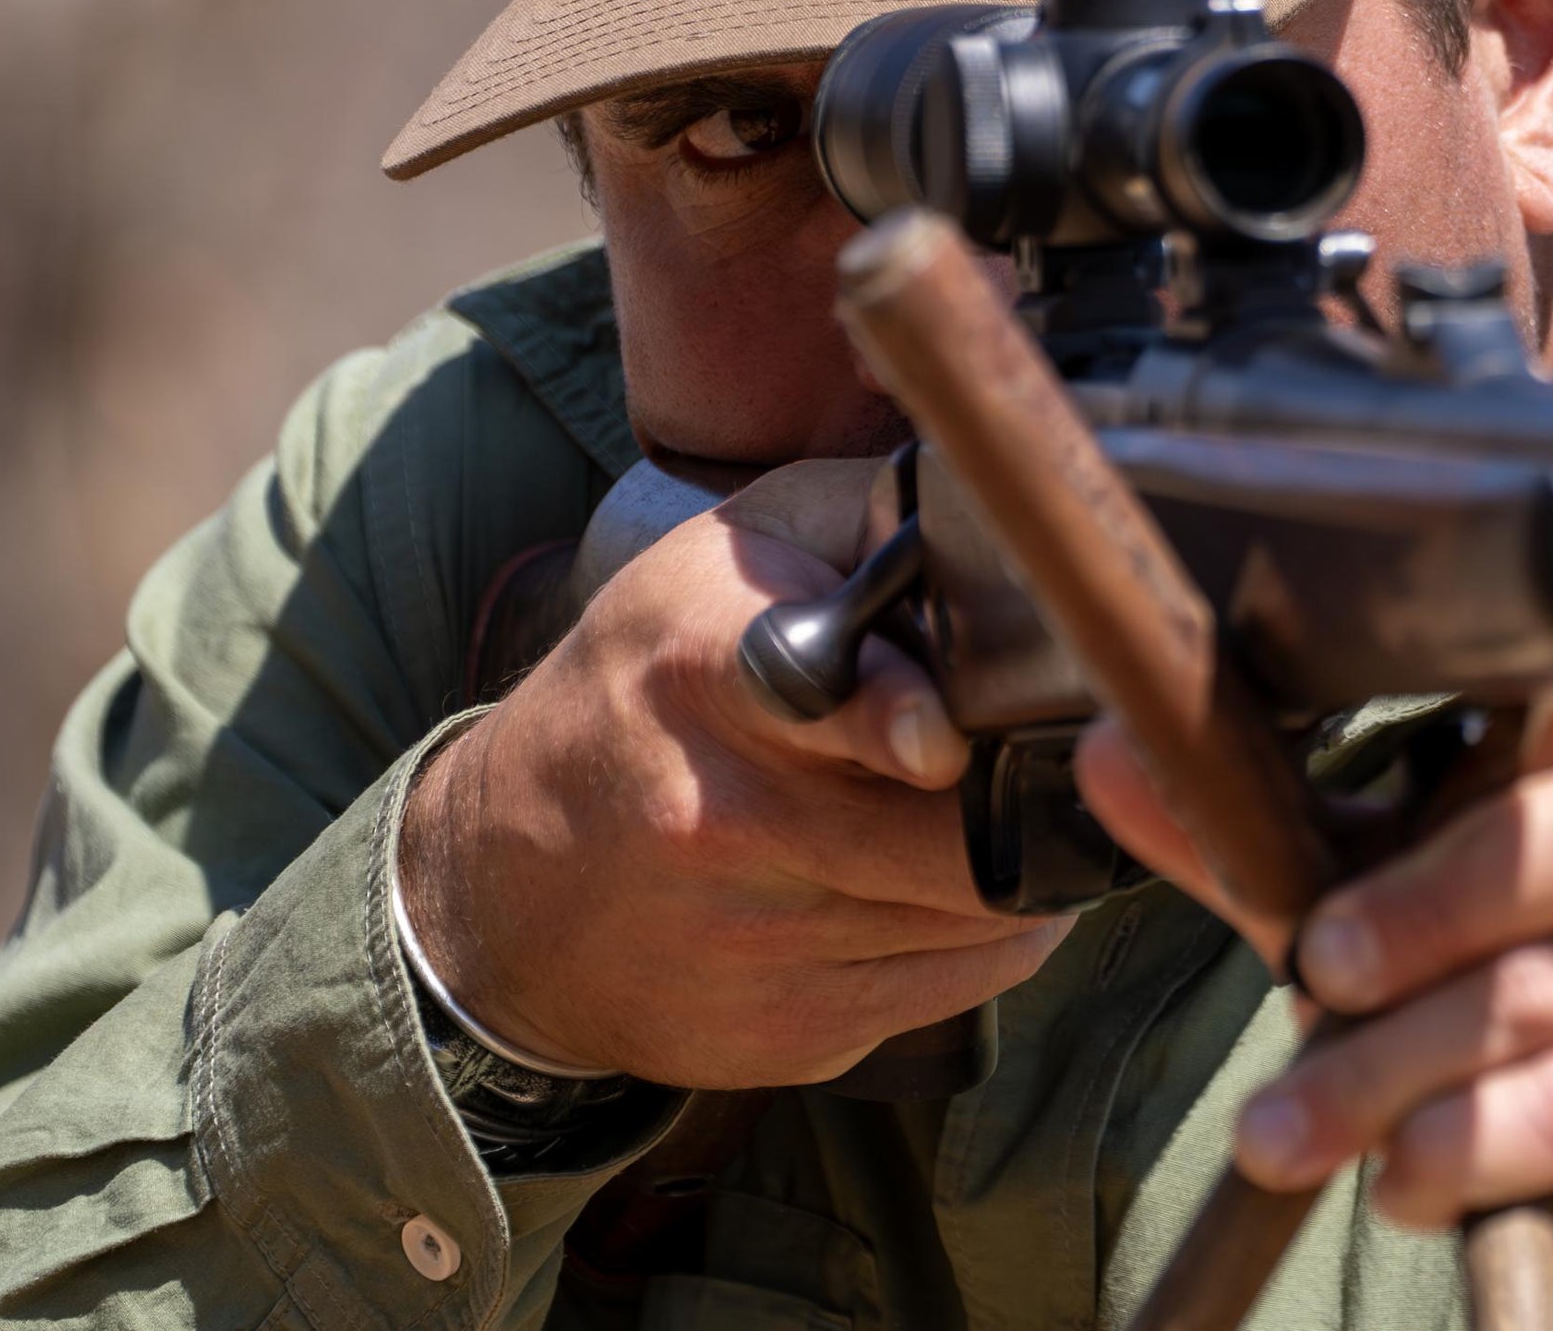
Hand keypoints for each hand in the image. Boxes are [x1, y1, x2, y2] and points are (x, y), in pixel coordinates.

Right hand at [398, 459, 1072, 1085]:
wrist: (501, 883)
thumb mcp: (715, 566)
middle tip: (1051, 758)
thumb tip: (991, 519)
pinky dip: (993, 933)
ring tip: (995, 811)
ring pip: (989, 914)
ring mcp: (760, 945)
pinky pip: (968, 983)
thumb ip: (855, 522)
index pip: (830, 700)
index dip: (914, 717)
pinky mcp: (792, 1034)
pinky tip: (951, 882)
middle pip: (962, 840)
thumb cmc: (639, 694)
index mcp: (705, 676)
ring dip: (1022, 862)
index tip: (945, 734)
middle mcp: (726, 822)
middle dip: (1029, 794)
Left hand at [1078, 727, 1552, 1330]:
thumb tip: (1114, 757)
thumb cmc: (1537, 1028)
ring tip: (1292, 1129)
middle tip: (1309, 977)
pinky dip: (1461, 1152)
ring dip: (1385, 1075)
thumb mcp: (1404, 923)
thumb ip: (1278, 849)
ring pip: (1540, 1002)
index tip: (1353, 815)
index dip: (1467, 738)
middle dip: (1413, 914)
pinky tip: (1408, 1180)